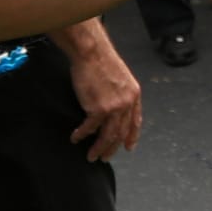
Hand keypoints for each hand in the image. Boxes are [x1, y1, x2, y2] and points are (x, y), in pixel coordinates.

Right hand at [63, 34, 142, 161]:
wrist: (92, 52)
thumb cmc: (102, 61)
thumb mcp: (121, 77)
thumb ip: (121, 94)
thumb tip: (115, 108)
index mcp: (134, 95)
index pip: (135, 121)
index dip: (132, 136)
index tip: (128, 147)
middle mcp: (127, 103)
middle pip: (121, 132)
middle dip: (112, 148)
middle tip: (105, 158)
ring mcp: (114, 108)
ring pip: (107, 136)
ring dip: (98, 148)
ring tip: (91, 156)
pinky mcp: (98, 109)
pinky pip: (89, 128)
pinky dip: (82, 135)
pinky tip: (76, 138)